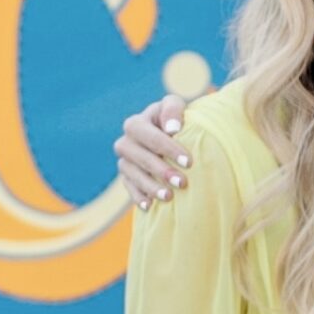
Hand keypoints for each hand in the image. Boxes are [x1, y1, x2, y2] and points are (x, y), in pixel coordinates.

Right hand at [117, 95, 190, 209]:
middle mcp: (126, 142)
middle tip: (182, 182)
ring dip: (150, 186)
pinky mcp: (126, 176)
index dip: (168, 148)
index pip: (149, 136)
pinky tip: (150, 206)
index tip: (188, 162)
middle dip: (161, 170)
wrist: (170, 134)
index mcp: (136, 123)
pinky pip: (129, 188)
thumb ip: (173, 110)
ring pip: (133, 175)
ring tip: (169, 197)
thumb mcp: (176, 106)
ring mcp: (125, 160)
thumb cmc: (175, 119)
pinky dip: (138, 196)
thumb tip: (172, 129)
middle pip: (139, 157)